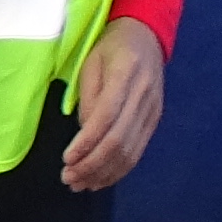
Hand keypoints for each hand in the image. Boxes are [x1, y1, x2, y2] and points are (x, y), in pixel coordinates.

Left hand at [61, 16, 163, 190]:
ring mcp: (153, 111)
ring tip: (80, 184)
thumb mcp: (91, 63)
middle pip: (120, 139)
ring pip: (131, 150)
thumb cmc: (110, 47)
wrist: (146, 37)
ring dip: (104, 172)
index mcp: (126, 75)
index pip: (106, 116)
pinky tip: (101, 179)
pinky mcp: (155, 120)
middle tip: (68, 179)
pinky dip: (119, 168)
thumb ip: (89, 97)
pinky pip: (138, 150)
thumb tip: (83, 133)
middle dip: (93, 164)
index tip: (66, 159)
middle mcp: (144, 96)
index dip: (87, 141)